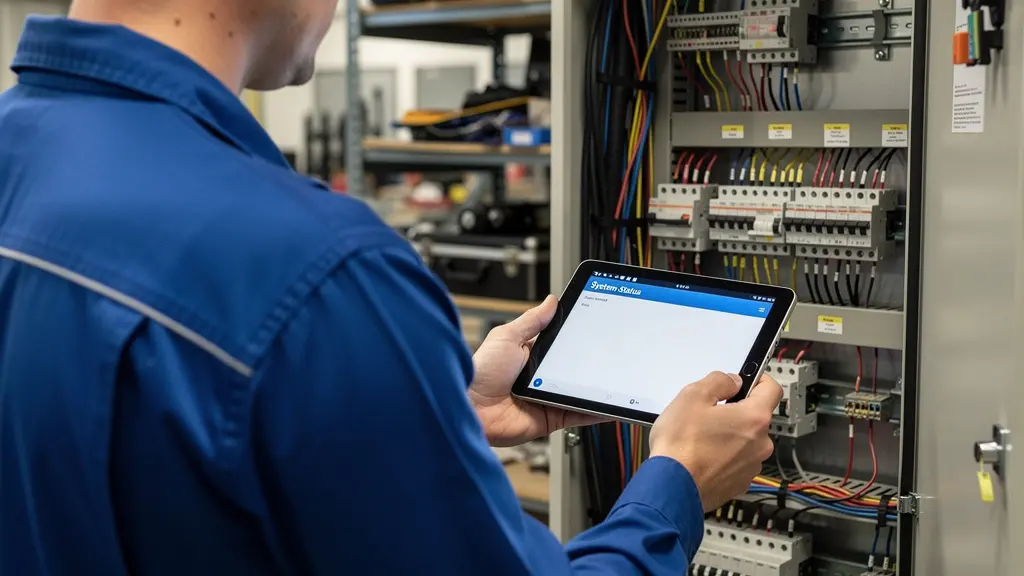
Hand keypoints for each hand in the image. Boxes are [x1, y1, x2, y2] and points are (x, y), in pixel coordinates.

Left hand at [469, 295, 606, 446]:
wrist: (471, 408)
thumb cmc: (481, 372)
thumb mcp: (507, 336)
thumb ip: (532, 321)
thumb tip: (551, 301)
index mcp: (531, 355)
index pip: (561, 345)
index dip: (579, 339)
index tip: (598, 330)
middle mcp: (541, 377)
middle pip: (575, 368)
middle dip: (592, 362)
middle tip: (612, 354)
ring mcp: (548, 397)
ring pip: (581, 392)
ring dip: (598, 387)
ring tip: (617, 378)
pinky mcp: (552, 418)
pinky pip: (579, 414)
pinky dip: (597, 411)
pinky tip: (611, 404)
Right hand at [649, 372, 781, 512]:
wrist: (671, 488)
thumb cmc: (681, 445)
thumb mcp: (692, 396)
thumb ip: (718, 382)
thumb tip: (732, 381)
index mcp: (754, 418)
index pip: (771, 389)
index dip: (758, 379)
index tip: (745, 381)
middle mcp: (760, 444)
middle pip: (755, 418)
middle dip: (735, 412)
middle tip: (708, 414)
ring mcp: (751, 467)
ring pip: (745, 442)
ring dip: (729, 437)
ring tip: (701, 439)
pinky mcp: (739, 483)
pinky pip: (736, 462)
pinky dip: (723, 457)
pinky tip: (702, 457)